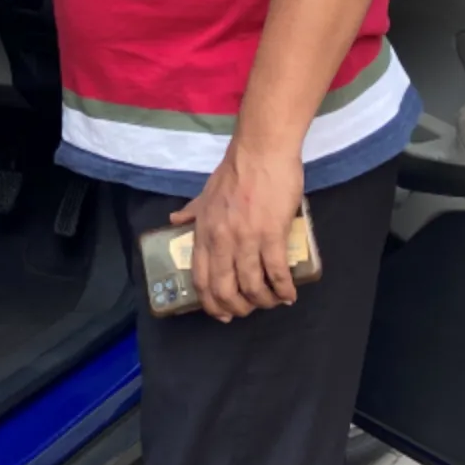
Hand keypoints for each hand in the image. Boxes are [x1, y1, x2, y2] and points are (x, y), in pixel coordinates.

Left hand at [173, 143, 304, 321]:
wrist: (261, 151)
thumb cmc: (235, 171)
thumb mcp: (205, 194)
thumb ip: (191, 212)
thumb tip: (175, 220)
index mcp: (204, 232)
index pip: (202, 279)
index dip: (211, 303)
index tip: (222, 313)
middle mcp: (221, 240)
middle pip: (225, 289)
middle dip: (238, 308)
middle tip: (251, 310)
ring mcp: (246, 238)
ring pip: (252, 285)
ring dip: (264, 301)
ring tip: (274, 301)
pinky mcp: (272, 234)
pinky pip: (277, 272)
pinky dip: (283, 289)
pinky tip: (290, 294)